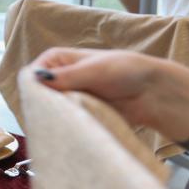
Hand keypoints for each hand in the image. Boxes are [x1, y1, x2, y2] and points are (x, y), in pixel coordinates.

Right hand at [33, 47, 188, 156]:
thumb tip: (36, 79)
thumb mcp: (94, 70)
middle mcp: (63, 77)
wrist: (155, 93)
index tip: (37, 100)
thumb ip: (66, 76)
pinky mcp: (84, 113)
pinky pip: (68, 120)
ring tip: (60, 124)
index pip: (34, 71)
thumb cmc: (127, 71)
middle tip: (48, 116)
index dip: (33, 85)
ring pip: (53, 108)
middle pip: (40, 92)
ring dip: (56, 116)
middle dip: (42, 104)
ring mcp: (73, 96)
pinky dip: (68, 124)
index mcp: (61, 59)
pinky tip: (69, 129)